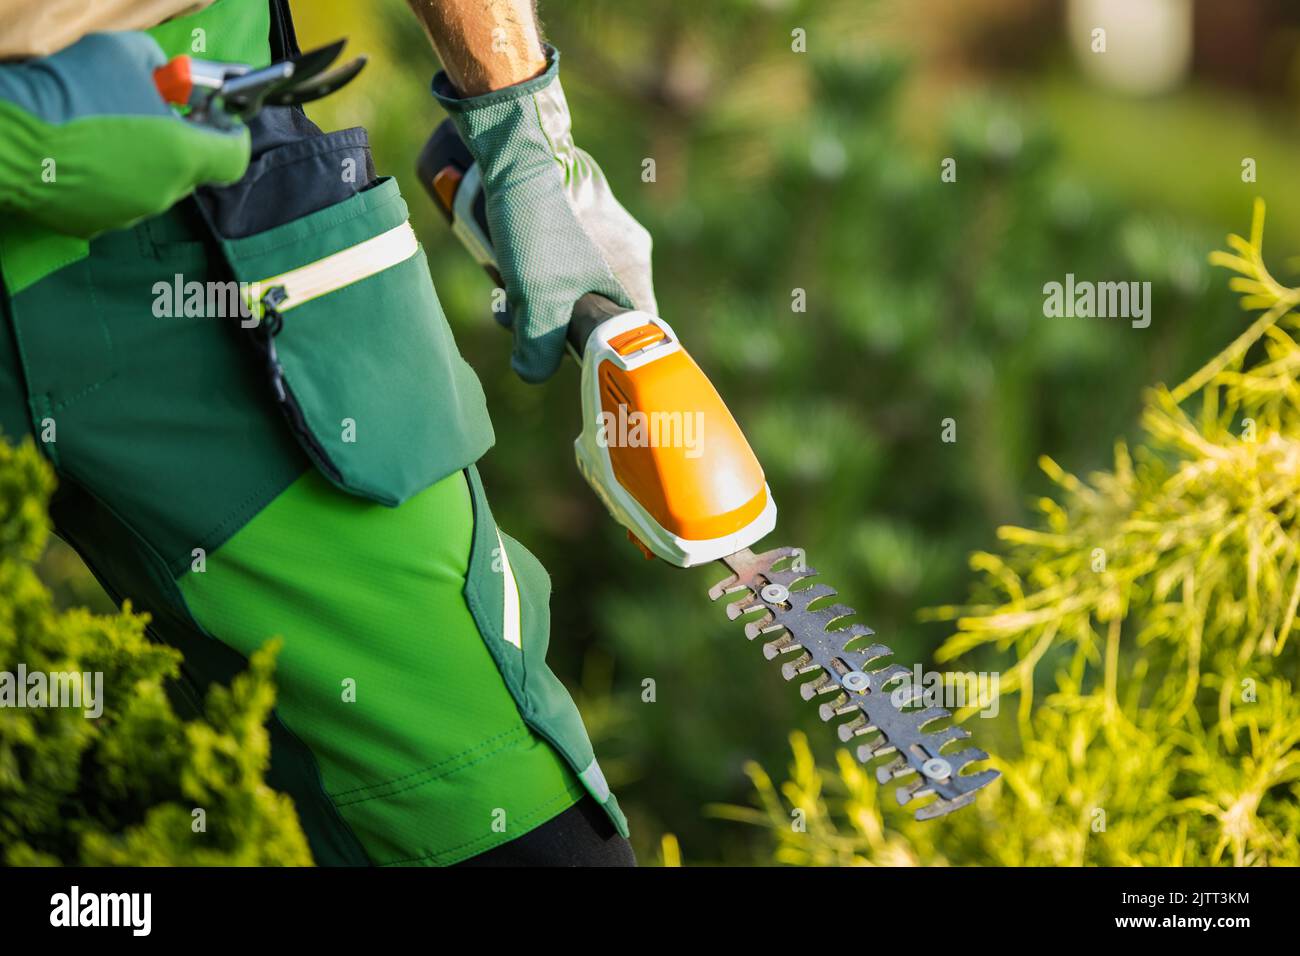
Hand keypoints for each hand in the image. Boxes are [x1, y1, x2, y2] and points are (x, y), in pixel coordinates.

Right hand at [0, 32, 249, 237]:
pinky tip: (81, 156)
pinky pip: (115, 201)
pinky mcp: (94, 227)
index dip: (231, 134)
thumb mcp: (125, 53)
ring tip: (107, 132)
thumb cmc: (70, 89)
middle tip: (153, 115)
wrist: (7, 136)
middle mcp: (163, 193)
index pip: (235, 157)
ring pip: (152, 187)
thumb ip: (161, 69)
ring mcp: (129, 215)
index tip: (216, 117)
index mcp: (183, 155)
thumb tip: (168, 80)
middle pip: (191, 171)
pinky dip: (109, 180)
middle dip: (181, 144)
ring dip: (142, 162)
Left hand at [433, 47, 656, 382]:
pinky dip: (539, 273)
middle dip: (558, 327)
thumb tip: (533, 375)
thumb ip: (539, 347)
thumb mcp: (535, 298)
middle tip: (522, 322)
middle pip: (600, 314)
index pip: (635, 334)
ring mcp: (608, 232)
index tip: (576, 363)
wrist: (513, 149)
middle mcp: (630, 253)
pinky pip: (565, 262)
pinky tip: (510, 267)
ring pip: (577, 288)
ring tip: (508, 294)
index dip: (608, 355)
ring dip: (542, 301)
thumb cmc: (534, 224)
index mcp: (633, 272)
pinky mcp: (581, 217)